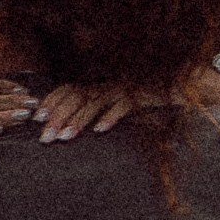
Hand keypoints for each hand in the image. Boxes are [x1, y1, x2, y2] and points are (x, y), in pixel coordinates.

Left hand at [36, 81, 181, 142]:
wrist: (183, 84)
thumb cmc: (150, 95)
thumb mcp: (120, 101)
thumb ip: (101, 106)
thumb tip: (80, 123)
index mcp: (100, 81)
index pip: (69, 88)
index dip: (51, 101)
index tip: (37, 118)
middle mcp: (108, 81)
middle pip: (76, 97)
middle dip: (58, 117)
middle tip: (44, 136)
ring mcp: (124, 86)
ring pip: (94, 102)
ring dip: (78, 120)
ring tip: (64, 138)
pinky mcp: (141, 93)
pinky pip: (123, 105)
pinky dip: (110, 117)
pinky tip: (100, 131)